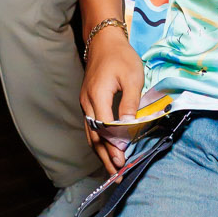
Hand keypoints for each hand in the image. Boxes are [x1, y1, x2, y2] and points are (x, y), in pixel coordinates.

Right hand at [79, 28, 143, 178]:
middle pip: (94, 137)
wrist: (103, 41)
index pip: (104, 128)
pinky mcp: (88, 104)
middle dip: (105, 157)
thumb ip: (129, 103)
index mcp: (97, 96)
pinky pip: (91, 128)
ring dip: (101, 153)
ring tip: (112, 169)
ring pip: (90, 134)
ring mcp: (85, 104)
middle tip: (118, 174)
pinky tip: (106, 151)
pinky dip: (98, 142)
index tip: (122, 160)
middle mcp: (87, 104)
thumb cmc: (121, 57)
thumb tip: (128, 126)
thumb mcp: (132, 78)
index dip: (113, 146)